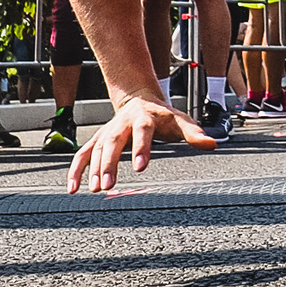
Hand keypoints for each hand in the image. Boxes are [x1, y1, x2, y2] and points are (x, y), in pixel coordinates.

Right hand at [65, 96, 214, 192]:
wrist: (139, 97)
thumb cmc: (162, 114)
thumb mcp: (180, 119)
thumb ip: (194, 133)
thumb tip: (212, 143)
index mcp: (144, 117)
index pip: (142, 131)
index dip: (140, 148)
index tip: (140, 168)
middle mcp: (121, 123)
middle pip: (113, 141)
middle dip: (109, 163)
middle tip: (107, 185)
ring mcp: (107, 131)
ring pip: (96, 148)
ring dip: (93, 169)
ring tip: (94, 189)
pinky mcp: (97, 140)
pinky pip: (83, 154)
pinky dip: (76, 170)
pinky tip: (73, 188)